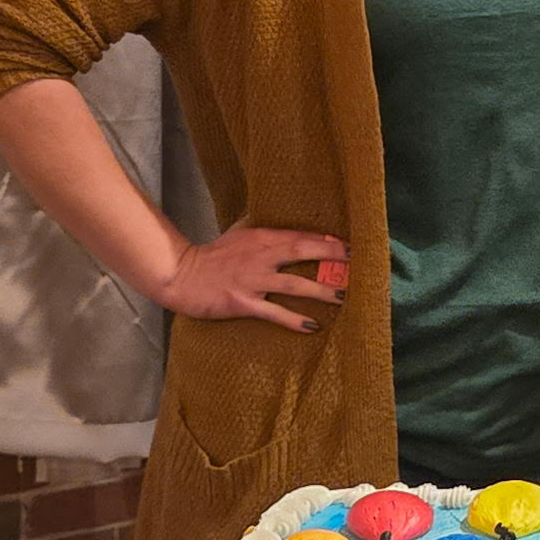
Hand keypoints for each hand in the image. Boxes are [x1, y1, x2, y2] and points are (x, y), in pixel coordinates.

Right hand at [154, 225, 351, 331]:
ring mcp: (253, 280)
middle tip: (358, 262)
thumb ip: (260, 224)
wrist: (182, 276)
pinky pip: (274, 312)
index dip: (326, 240)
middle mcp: (261, 257)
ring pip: (294, 284)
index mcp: (262, 238)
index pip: (300, 235)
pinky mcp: (243, 302)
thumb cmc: (212, 255)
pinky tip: (313, 326)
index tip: (350, 245)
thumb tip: (280, 213)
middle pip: (302, 251)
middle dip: (332, 255)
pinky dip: (294, 319)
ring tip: (345, 296)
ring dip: (321, 290)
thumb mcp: (237, 232)